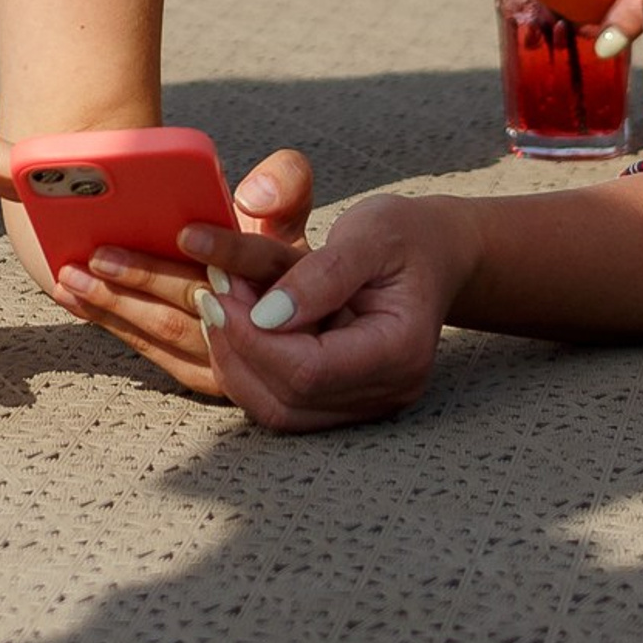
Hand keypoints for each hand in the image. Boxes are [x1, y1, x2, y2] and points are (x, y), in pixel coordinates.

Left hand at [46, 149, 314, 395]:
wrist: (284, 304)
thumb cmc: (266, 239)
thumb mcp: (285, 211)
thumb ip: (284, 182)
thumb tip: (254, 194)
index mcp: (287, 267)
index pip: (260, 257)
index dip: (225, 246)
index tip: (185, 232)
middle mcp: (269, 318)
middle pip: (199, 296)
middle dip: (144, 276)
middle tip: (96, 254)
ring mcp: (241, 356)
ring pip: (172, 331)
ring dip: (116, 304)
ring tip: (72, 277)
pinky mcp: (214, 379)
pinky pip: (160, 356)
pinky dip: (117, 327)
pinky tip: (81, 305)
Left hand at [185, 193, 483, 430]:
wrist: (432, 254)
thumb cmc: (405, 237)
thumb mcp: (370, 233)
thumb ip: (321, 273)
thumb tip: (266, 315)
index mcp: (398, 353)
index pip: (308, 371)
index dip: (254, 335)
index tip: (220, 286)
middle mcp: (383, 393)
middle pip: (286, 400)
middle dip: (236, 345)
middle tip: (210, 289)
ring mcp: (361, 403)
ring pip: (274, 409)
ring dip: (233, 358)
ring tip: (218, 301)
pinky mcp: (338, 399)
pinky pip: (278, 399)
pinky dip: (246, 363)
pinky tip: (235, 320)